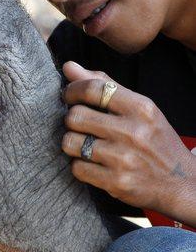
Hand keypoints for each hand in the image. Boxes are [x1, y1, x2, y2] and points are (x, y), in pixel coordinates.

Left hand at [61, 61, 195, 221]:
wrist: (182, 184)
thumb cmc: (156, 141)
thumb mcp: (140, 109)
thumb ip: (105, 85)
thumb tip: (68, 67)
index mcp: (141, 108)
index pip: (93, 89)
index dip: (72, 90)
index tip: (69, 96)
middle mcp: (133, 132)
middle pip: (75, 116)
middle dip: (71, 120)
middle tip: (79, 124)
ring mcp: (123, 159)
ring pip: (70, 143)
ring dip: (71, 144)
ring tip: (84, 144)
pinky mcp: (116, 182)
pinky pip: (77, 168)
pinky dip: (79, 166)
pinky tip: (92, 163)